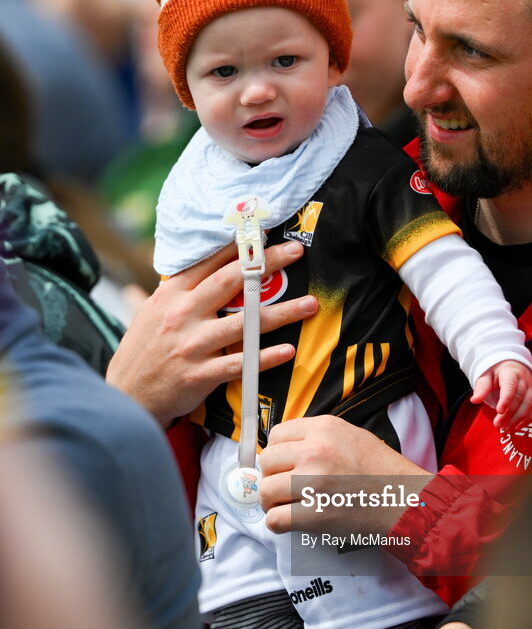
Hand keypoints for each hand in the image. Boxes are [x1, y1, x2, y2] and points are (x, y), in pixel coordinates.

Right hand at [106, 241, 316, 426]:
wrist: (125, 396)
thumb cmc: (140, 352)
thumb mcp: (148, 313)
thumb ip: (170, 290)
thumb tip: (180, 265)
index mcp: (171, 295)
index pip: (209, 262)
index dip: (238, 245)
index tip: (264, 232)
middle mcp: (183, 314)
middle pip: (232, 282)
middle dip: (267, 263)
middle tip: (296, 251)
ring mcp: (193, 345)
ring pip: (246, 323)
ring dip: (283, 312)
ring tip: (310, 304)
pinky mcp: (201, 375)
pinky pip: (241, 363)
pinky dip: (266, 357)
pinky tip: (289, 351)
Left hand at [260, 416, 431, 534]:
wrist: (406, 501)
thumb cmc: (383, 471)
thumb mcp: (352, 436)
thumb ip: (318, 437)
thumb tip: (285, 448)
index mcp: (324, 428)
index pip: (276, 435)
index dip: (276, 452)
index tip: (283, 465)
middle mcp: (315, 451)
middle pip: (267, 461)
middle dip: (271, 476)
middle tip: (283, 488)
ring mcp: (313, 483)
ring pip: (266, 491)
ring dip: (272, 502)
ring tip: (286, 506)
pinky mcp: (314, 515)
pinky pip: (275, 519)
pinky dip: (277, 524)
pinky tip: (290, 522)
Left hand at [470, 360, 531, 432]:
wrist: (513, 366)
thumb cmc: (497, 372)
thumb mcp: (487, 376)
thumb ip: (482, 387)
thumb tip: (474, 400)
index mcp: (510, 373)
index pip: (510, 386)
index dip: (506, 399)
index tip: (499, 411)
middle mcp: (523, 380)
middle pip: (519, 398)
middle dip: (509, 413)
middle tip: (497, 424)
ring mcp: (531, 388)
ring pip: (528, 405)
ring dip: (518, 419)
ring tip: (506, 428)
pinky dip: (527, 419)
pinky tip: (517, 427)